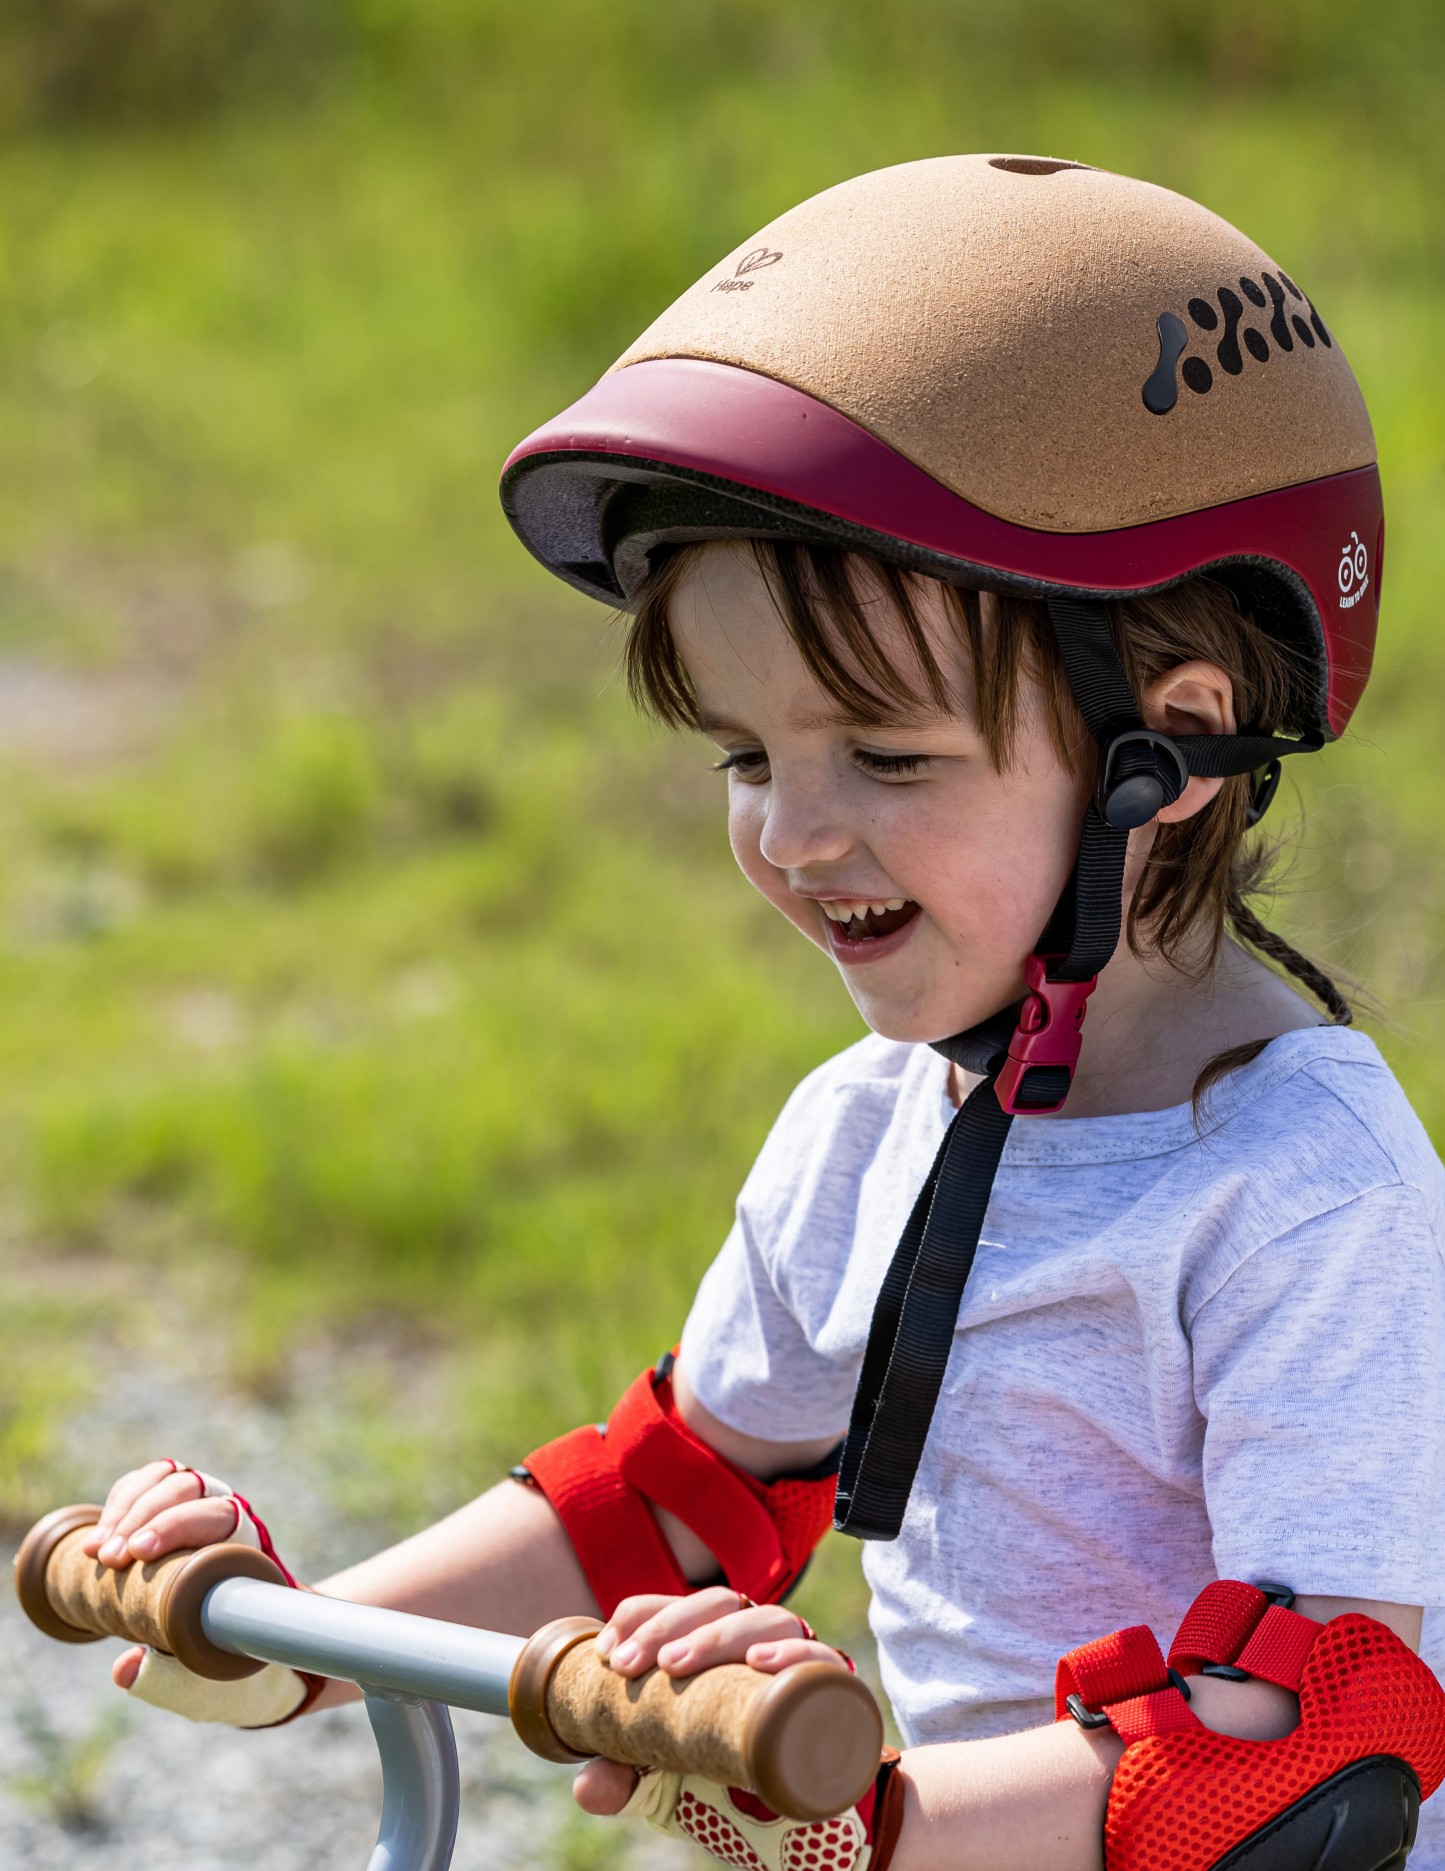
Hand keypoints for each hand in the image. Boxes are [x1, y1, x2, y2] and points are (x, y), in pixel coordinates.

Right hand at [80, 1459, 292, 1702]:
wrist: (227, 1630)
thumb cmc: (216, 1652)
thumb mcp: (203, 1674)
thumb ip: (169, 1677)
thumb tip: (123, 1670)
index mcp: (246, 1548)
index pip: (219, 1515)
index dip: (178, 1525)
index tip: (139, 1554)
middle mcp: (226, 1515)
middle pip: (188, 1489)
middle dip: (144, 1518)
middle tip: (110, 1559)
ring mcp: (199, 1501)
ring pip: (165, 1480)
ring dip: (127, 1510)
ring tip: (97, 1553)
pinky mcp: (171, 1501)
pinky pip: (145, 1483)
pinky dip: (118, 1503)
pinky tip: (96, 1540)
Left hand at [575, 1586, 847, 1814]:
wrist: (805, 1811)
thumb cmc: (728, 1773)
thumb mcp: (668, 1781)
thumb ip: (627, 1780)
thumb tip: (587, 1787)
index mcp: (712, 1645)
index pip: (675, 1606)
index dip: (640, 1617)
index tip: (608, 1655)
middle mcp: (754, 1640)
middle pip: (716, 1602)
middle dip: (668, 1624)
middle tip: (635, 1664)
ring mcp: (796, 1659)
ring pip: (766, 1618)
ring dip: (718, 1635)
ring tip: (679, 1663)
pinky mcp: (832, 1691)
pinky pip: (822, 1659)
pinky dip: (793, 1655)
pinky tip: (760, 1664)